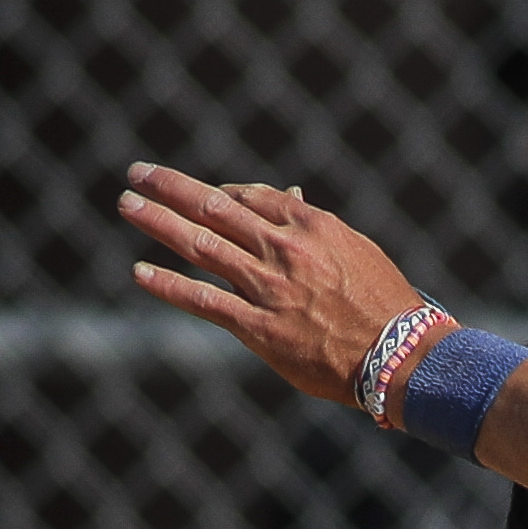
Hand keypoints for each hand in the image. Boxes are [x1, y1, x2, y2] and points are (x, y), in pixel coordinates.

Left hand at [119, 167, 433, 403]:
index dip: (219, 193)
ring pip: (201, 245)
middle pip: (213, 208)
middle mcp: (284, 248)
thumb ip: (315, 224)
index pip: (250, 196)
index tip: (198, 196)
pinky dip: (169, 286)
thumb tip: (291, 196)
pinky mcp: (259, 328)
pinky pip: (204, 301)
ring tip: (127, 205)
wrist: (400, 355)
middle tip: (137, 174)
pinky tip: (139, 273)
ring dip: (158, 222)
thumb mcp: (355, 250)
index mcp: (310, 224)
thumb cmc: (385, 304)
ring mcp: (268, 287)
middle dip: (170, 188)